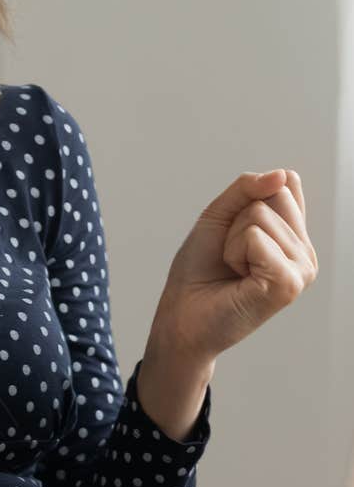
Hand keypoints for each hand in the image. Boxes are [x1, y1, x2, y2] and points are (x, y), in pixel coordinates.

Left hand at [148, 169, 317, 365]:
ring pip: (260, 214)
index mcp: (294, 235)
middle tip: (231, 253)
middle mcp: (304, 252)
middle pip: (274, 194)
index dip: (247, 197)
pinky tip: (238, 277)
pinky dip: (234, 252)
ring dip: (233, 239)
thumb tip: (284, 175)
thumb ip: (248, 188)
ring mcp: (301, 270)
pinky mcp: (288, 284)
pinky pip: (257, 238)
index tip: (234, 229)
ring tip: (234, 267)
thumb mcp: (220, 213)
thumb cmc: (200, 267)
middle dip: (237, 218)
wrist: (182, 311)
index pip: (283, 182)